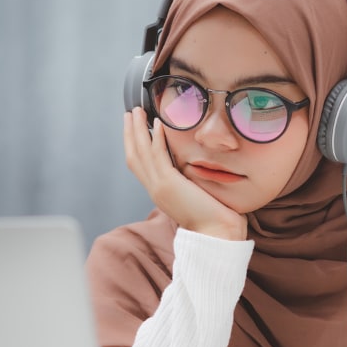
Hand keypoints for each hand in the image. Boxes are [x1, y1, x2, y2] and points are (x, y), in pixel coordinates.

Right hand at [123, 108, 246, 240]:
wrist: (217, 234)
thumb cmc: (214, 218)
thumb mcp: (196, 195)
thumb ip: (190, 181)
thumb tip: (196, 168)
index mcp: (160, 192)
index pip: (140, 164)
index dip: (135, 144)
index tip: (135, 127)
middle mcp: (155, 189)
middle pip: (134, 156)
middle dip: (130, 133)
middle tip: (129, 113)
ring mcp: (160, 187)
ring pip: (141, 154)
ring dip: (138, 130)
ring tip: (136, 111)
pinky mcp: (169, 185)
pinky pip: (158, 157)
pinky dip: (155, 140)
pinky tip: (157, 124)